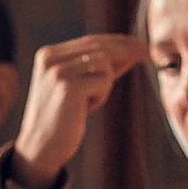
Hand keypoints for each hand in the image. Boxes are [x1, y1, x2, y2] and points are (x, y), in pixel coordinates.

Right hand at [10, 34, 148, 188]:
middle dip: (127, 50)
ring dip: (106, 84)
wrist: (41, 147)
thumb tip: (130, 51)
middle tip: (146, 54)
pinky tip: (85, 108)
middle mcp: (51, 58)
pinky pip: (103, 80)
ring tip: (89, 102)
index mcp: (50, 54)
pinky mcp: (68, 86)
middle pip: (100, 46)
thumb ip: (98, 69)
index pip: (91, 40)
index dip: (118, 41)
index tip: (139, 45)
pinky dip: (102, 95)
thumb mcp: (80, 86)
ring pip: (104, 62)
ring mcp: (58, 71)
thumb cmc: (63, 119)